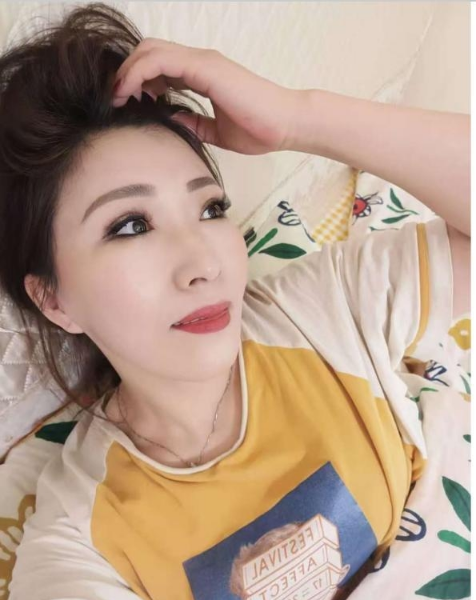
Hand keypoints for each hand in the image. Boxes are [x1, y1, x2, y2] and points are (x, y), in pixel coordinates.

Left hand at [111, 38, 299, 154]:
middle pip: (148, 52)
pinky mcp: (205, 67)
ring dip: (127, 72)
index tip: (125, 102)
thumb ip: (193, 123)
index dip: (137, 79)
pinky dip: (138, 73)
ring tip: (116, 96)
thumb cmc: (259, 129)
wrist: (286, 125)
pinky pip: (160, 61)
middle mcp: (199, 62)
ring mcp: (202, 61)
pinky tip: (129, 93)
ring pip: (149, 51)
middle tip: (115, 98)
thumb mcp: (215, 131)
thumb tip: (171, 121)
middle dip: (126, 72)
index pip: (159, 65)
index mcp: (202, 74)